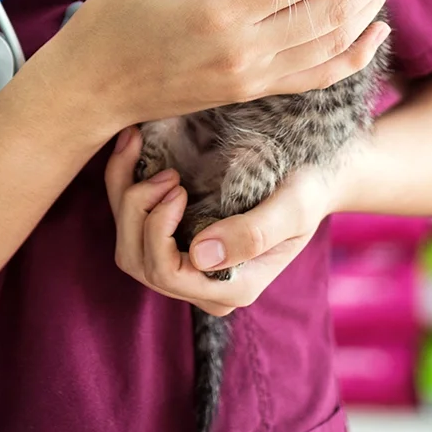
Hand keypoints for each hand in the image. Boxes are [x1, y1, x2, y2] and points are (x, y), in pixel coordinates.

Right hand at [27, 0, 414, 134]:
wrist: (90, 89)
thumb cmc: (115, 20)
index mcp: (222, 12)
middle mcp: (247, 50)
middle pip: (333, 11)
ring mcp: (252, 77)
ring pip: (334, 43)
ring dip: (372, 6)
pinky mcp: (251, 93)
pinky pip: (318, 75)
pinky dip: (353, 54)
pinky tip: (375, 29)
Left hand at [102, 127, 347, 316]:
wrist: (310, 177)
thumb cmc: (308, 191)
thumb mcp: (293, 209)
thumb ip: (254, 235)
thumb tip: (199, 255)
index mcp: (229, 288)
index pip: (166, 273)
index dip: (158, 229)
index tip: (178, 186)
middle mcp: (201, 284)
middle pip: (137, 260)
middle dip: (137, 210)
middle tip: (168, 172)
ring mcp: (184, 265)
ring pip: (126, 243)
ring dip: (124, 194)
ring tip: (140, 149)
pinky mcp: (173, 240)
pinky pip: (130, 221)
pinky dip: (122, 181)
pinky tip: (131, 143)